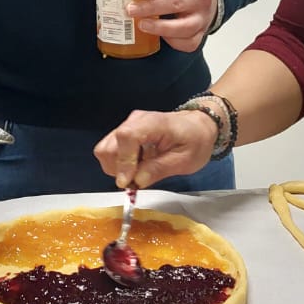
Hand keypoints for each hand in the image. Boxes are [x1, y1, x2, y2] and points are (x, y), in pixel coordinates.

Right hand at [94, 108, 217, 189]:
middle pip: (109, 147)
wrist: (198, 127)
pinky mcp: (125, 133)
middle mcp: (134, 121)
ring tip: (139, 173)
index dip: (123, 162)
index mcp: (152, 123)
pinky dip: (119, 165)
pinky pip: (112, 151)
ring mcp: (128, 126)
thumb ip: (160, 169)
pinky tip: (137, 167)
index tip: (128, 182)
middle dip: (118, 170)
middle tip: (137, 181)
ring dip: (118, 168)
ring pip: (106, 150)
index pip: (126, 137)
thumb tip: (137, 181)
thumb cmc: (195, 141)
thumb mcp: (185, 160)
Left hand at [128, 0, 217, 52]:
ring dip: (159, 27)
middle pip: (176, 4)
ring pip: (183, 27)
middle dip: (150, 8)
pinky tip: (159, 36)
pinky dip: (172, 41)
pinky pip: (188, 42)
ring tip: (141, 25)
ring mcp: (203, 19)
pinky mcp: (201, 34)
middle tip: (131, 9)